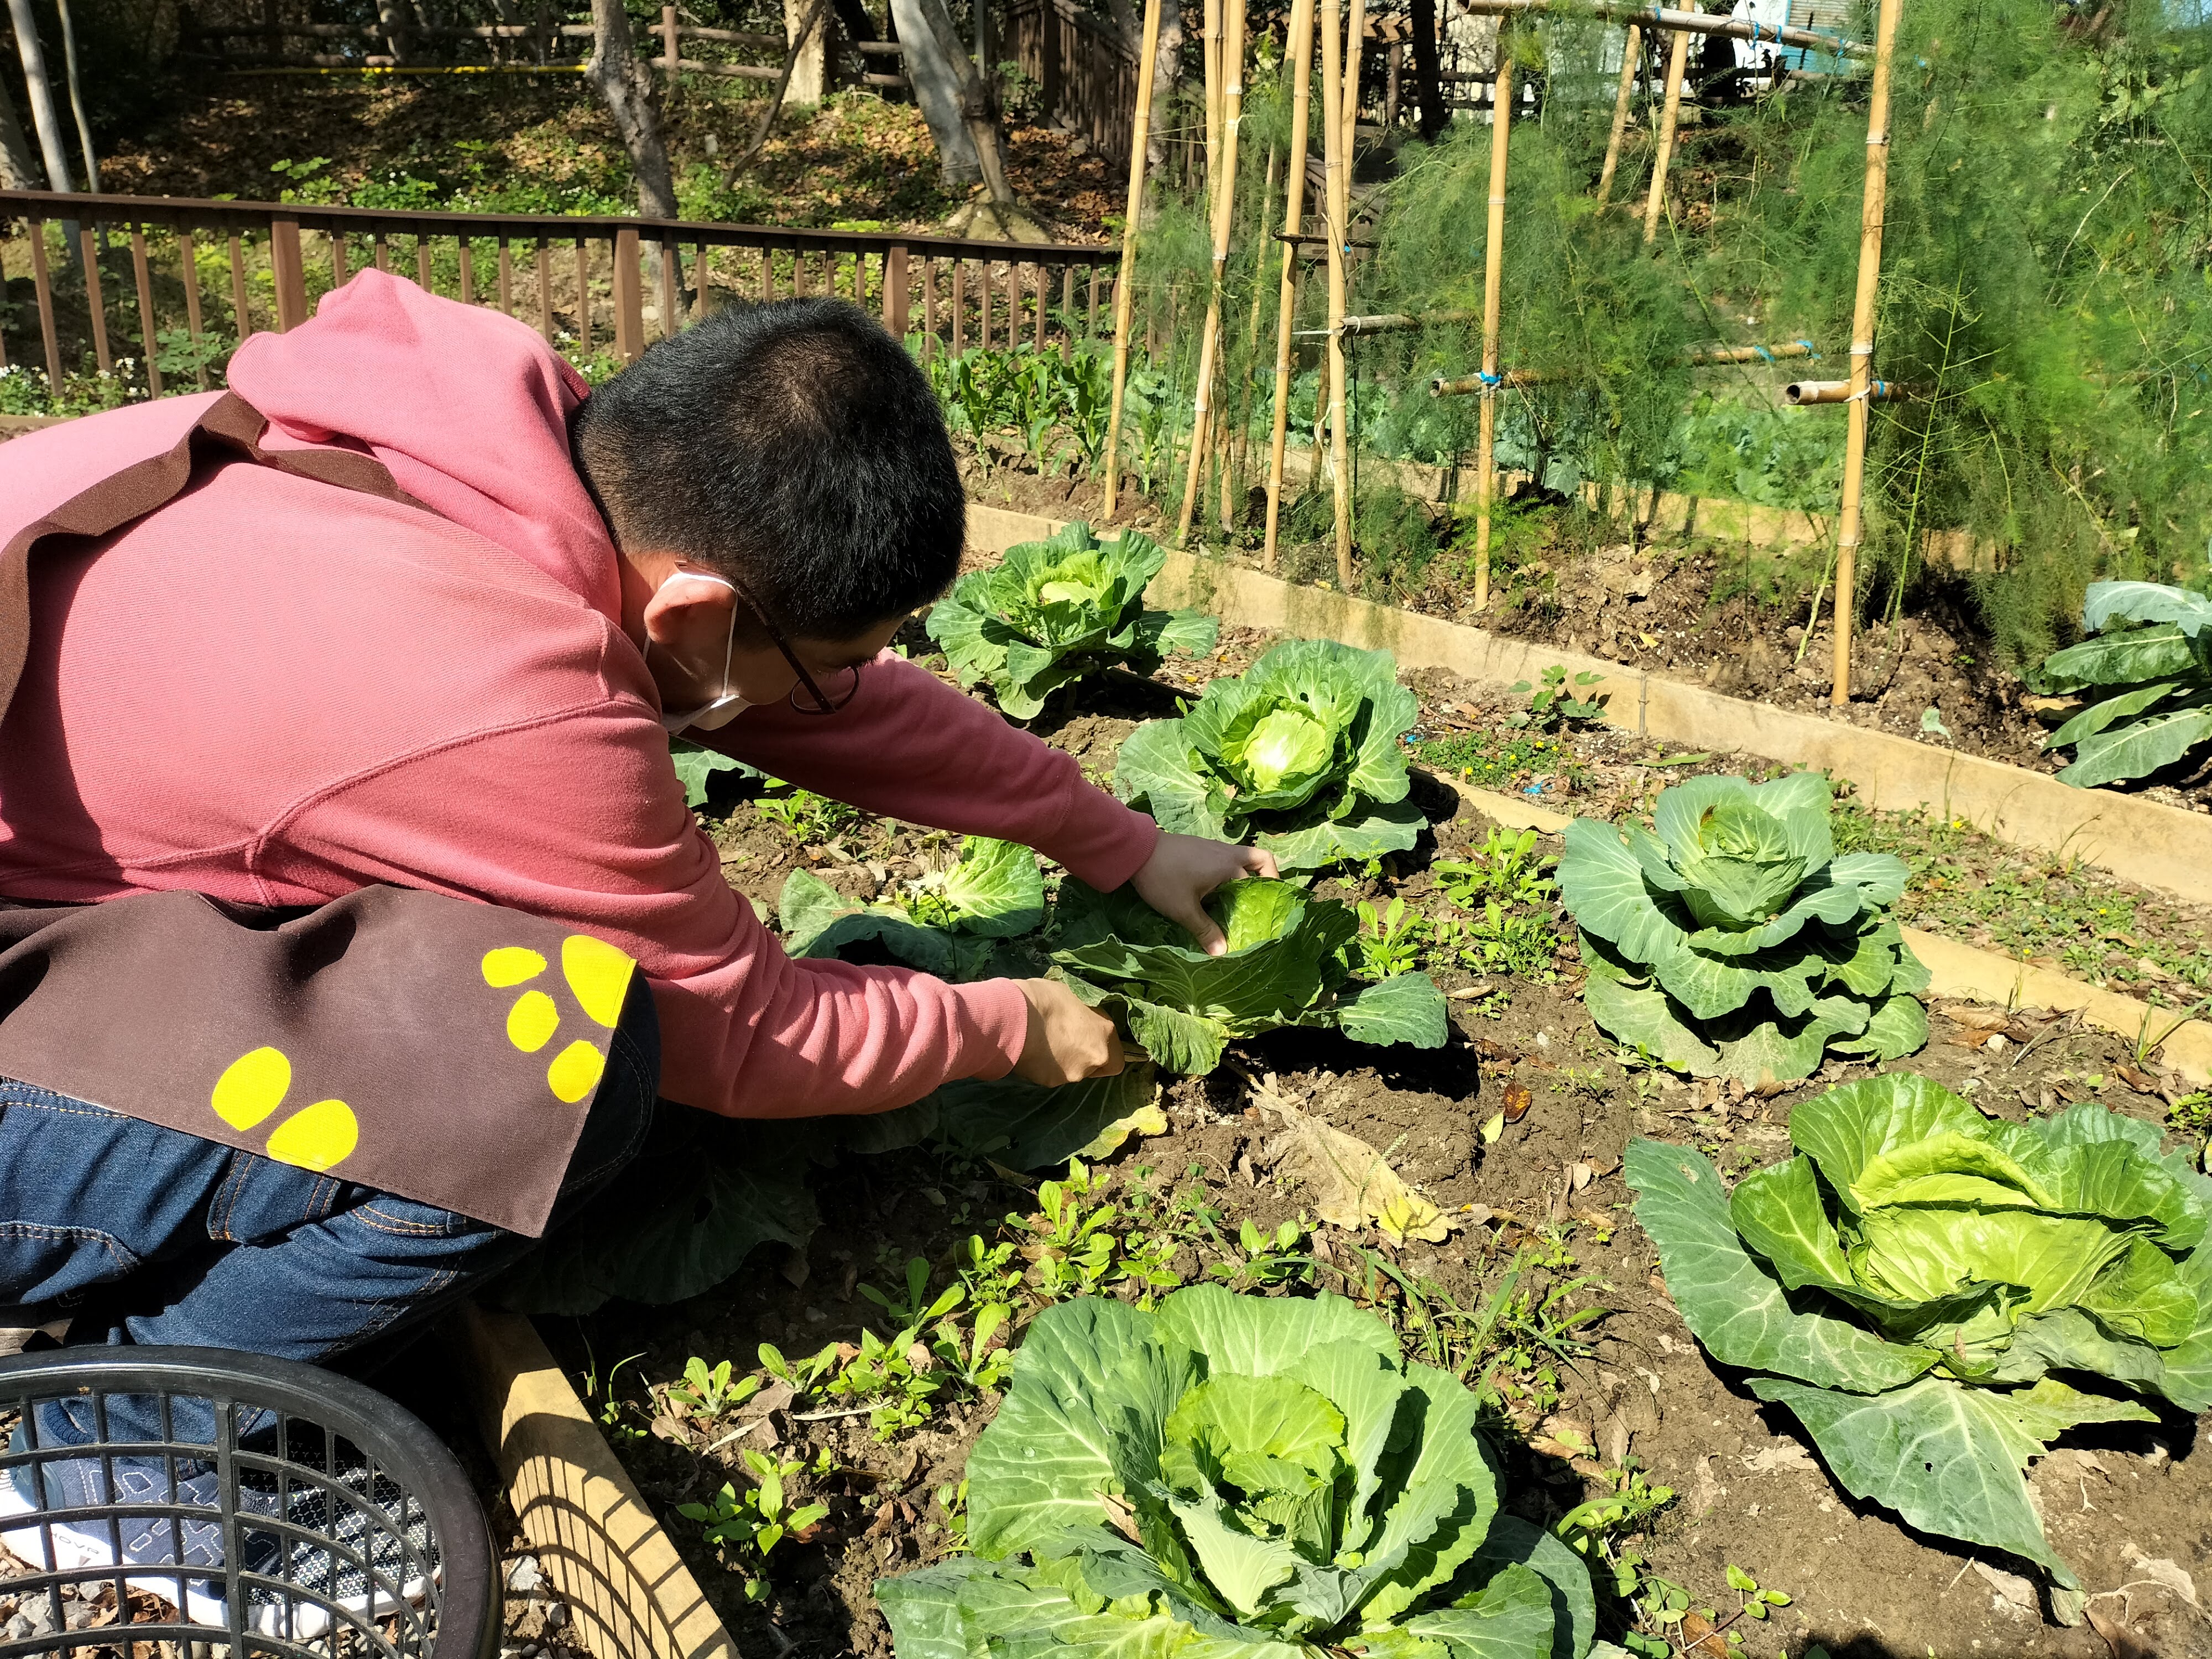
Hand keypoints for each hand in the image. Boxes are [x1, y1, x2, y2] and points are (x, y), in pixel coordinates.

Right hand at [1013, 979, 1125, 1085]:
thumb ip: (1085, 1013)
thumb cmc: (1045, 998)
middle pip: (1094, 1066)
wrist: (1014, 1017)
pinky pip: (1051, 1075)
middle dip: (1083, 1056)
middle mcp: (1094, 1058)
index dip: (1106, 1050)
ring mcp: (1072, 1073)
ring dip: (1064, 1060)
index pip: (1118, 1058)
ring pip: (1073, 1071)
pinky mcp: (1050, 1082)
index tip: (1091, 1039)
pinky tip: (1032, 1051)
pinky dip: (1045, 1066)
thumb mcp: (1074, 995)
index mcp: (1105, 1033)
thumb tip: (1083, 1015)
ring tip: (1044, 1042)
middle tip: (1066, 1040)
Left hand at [1130, 832, 1279, 956]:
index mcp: (1229, 866)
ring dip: (1246, 875)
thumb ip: (1205, 930)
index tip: (1264, 915)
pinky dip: (1230, 872)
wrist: (1135, 850)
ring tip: (1238, 901)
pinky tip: (1217, 891)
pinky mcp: (1202, 847)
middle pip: (1261, 860)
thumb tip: (1222, 953)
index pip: (1260, 882)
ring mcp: (1214, 847)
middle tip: (1260, 902)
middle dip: (1267, 879)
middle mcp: (1227, 853)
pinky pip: (1227, 858)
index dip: (1265, 899)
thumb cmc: (1163, 879)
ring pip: (1243, 858)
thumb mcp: (1183, 910)